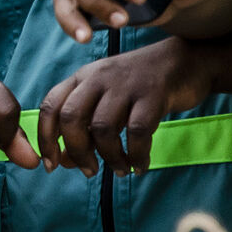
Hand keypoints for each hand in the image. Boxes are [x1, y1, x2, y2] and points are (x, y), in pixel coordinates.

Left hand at [35, 37, 219, 175]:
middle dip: (77, 151)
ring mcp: (126, 84)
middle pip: (72, 117)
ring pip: (103, 127)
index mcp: (83, 78)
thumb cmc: (140, 87)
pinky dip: (137, 155)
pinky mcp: (153, 94)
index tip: (51, 165)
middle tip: (89, 171)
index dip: (45, 139)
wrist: (186, 60)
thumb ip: (84, 129)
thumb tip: (64, 161)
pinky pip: (138, 132)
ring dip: (109, 157)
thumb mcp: (107, 102)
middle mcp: (99, 77)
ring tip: (120, 169)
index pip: (51, 107)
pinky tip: (140, 166)